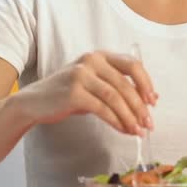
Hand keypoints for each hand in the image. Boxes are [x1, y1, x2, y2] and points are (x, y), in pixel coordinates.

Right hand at [13, 51, 156, 135]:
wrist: (34, 103)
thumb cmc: (66, 94)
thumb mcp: (93, 84)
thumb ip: (116, 87)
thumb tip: (148, 101)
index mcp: (99, 55)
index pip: (132, 64)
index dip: (146, 83)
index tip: (153, 101)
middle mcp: (91, 61)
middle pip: (125, 84)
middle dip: (140, 107)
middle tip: (149, 123)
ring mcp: (81, 75)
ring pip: (116, 97)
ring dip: (131, 117)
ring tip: (139, 131)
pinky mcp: (74, 93)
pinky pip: (103, 109)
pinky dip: (117, 122)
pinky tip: (124, 130)